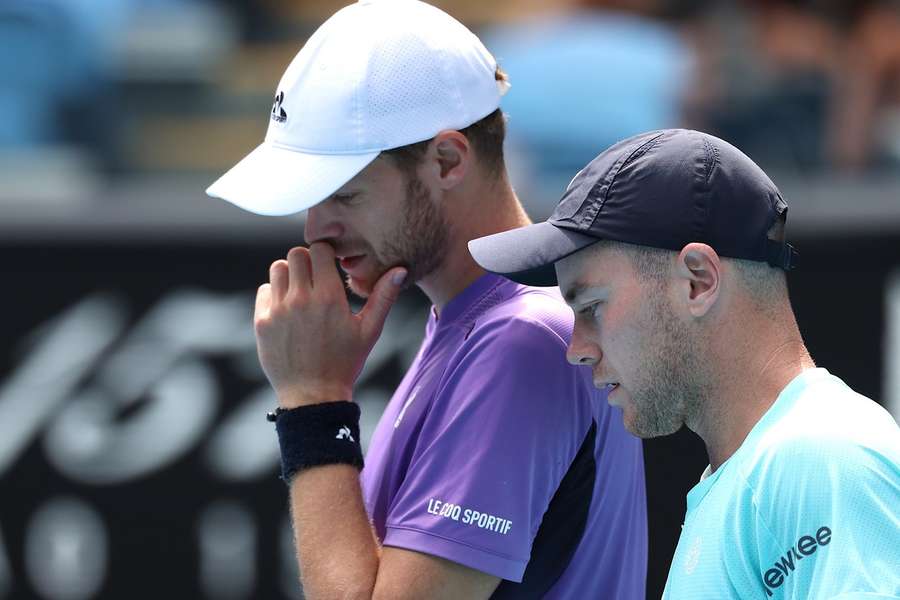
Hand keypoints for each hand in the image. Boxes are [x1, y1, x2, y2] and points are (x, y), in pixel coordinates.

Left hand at [254, 242, 406, 407]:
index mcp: (329, 297)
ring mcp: (278, 310)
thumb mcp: (369, 331)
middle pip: (296, 254)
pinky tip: (287, 311)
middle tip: (314, 278)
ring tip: (300, 293)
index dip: (325, 254)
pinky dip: (274, 296)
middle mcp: (301, 299)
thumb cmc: (345, 362)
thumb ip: (384, 296)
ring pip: (278, 269)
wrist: (313, 396)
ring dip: (289, 276)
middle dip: (306, 262)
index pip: (319, 249)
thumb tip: (399, 269)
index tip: (328, 265)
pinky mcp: (262, 322)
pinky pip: (265, 291)